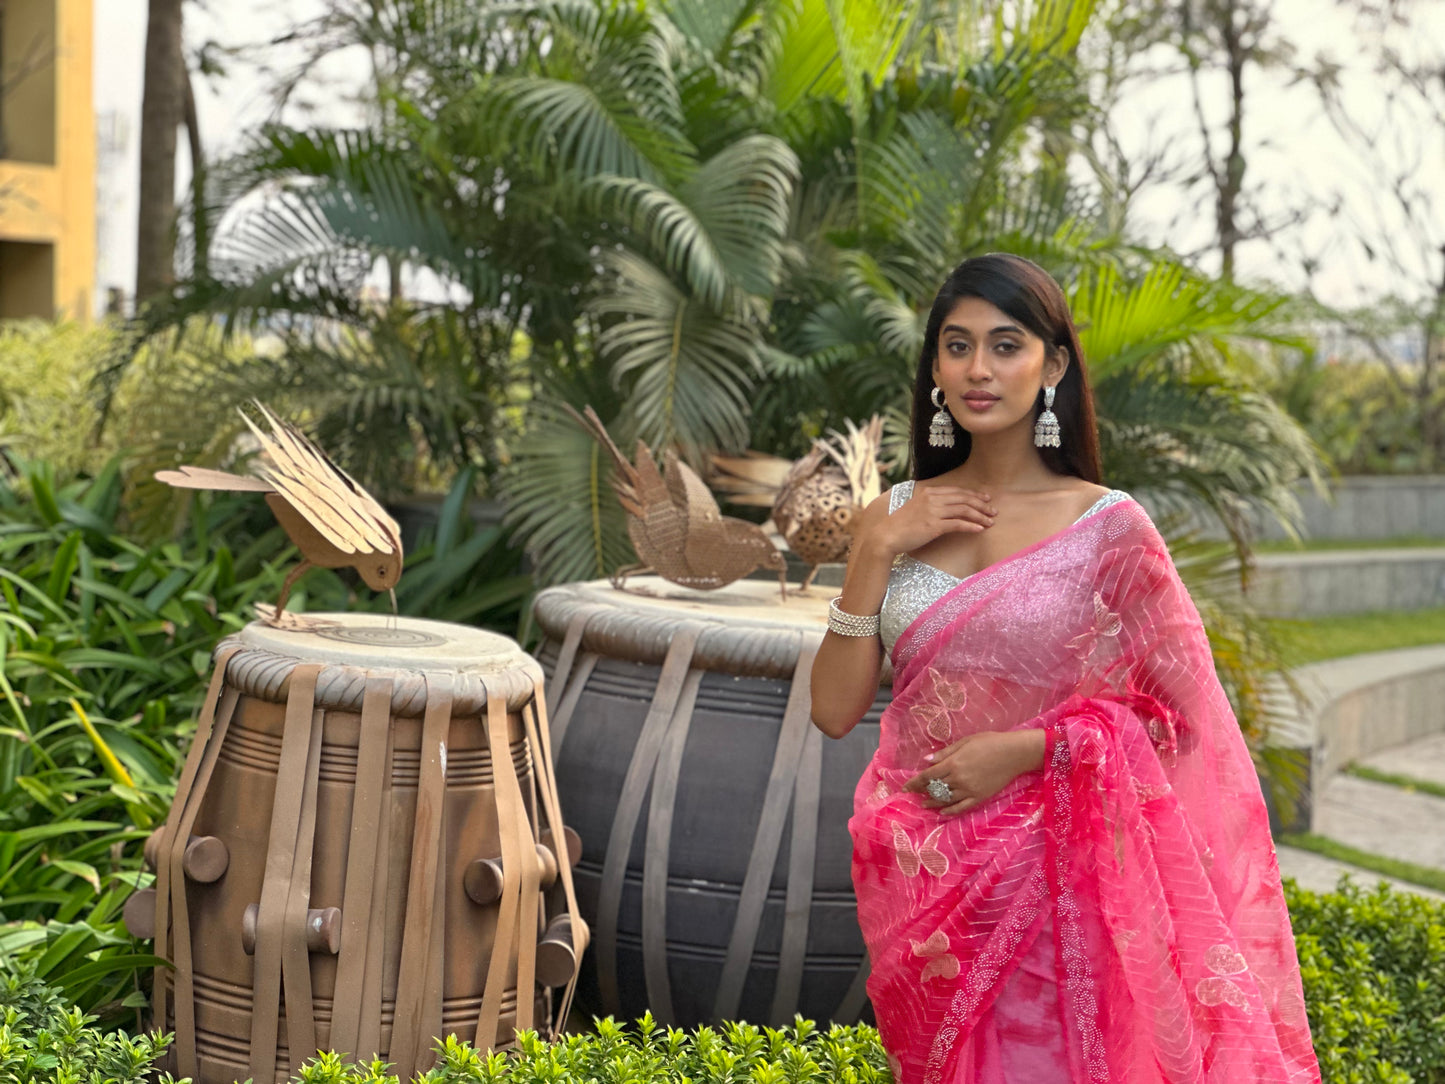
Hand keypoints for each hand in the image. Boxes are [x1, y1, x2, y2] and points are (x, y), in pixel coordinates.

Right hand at [861, 485, 995, 557]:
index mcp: (929, 492)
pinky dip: (971, 526)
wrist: (886, 535)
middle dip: (982, 504)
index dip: (974, 495)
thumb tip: (945, 508)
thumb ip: (930, 504)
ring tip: (990, 522)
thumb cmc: (901, 525)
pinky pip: (958, 524)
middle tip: (993, 511)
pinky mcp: (934, 526)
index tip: (986, 499)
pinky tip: (980, 529)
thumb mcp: (916, 508)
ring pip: (964, 510)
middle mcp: (933, 499)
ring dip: (980, 516)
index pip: (957, 491)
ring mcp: (933, 511)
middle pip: (964, 498)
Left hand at [905, 731, 1044, 815]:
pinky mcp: (980, 797)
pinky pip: (961, 808)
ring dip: (933, 802)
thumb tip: (926, 761)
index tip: (905, 787)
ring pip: (946, 800)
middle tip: (913, 794)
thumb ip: (945, 753)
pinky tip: (942, 812)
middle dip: (922, 792)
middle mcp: (959, 779)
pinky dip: (950, 811)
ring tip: (924, 804)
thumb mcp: (965, 742)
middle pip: (934, 788)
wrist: (1014, 753)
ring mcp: (969, 790)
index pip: (927, 776)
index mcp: (953, 763)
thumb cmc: (990, 742)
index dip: (914, 782)